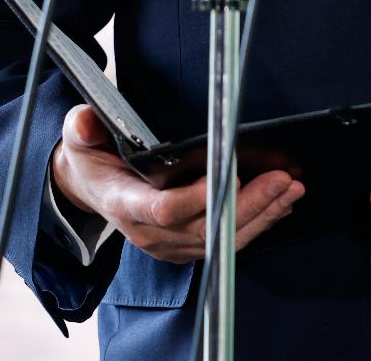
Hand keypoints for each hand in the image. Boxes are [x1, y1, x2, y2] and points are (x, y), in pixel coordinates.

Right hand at [50, 104, 303, 262]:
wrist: (93, 188)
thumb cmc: (93, 159)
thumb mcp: (79, 138)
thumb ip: (82, 128)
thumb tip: (84, 123)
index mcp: (124, 203)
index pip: (163, 209)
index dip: (198, 197)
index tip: (232, 175)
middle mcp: (149, 232)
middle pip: (204, 227)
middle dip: (247, 205)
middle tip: (281, 179)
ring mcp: (169, 244)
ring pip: (221, 240)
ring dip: (261, 215)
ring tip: (291, 188)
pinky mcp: (186, 247)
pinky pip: (225, 243)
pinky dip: (257, 223)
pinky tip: (281, 203)